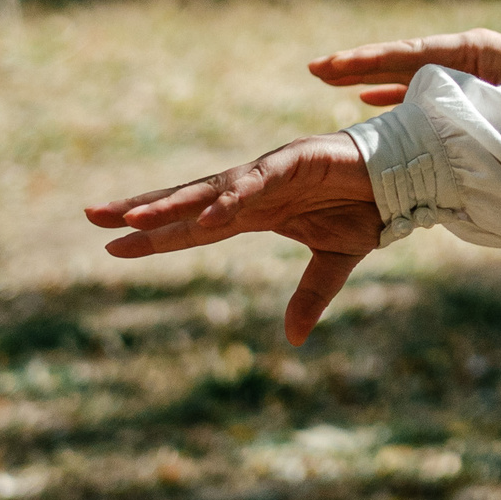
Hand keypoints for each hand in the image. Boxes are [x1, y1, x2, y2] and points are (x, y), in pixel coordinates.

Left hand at [86, 133, 379, 344]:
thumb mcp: (335, 262)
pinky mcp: (296, 160)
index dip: (156, 236)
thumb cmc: (368, 208)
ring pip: (209, 191)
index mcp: (257, 211)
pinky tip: (205, 214)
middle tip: (92, 218)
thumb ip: (310, 296)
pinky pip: (256, 183)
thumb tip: (291, 339)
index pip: (194, 226)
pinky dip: (231, 197)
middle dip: (142, 211)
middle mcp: (254, 189)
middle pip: (187, 202)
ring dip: (171, 205)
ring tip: (131, 219)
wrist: (408, 177)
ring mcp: (271, 173)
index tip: (112, 246)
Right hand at [309, 27, 500, 106]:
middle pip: (397, 60)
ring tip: (327, 81)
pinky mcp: (459, 88)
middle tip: (314, 69)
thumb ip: (485, 108)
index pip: (410, 55)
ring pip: (401, 74)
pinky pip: (416, 89)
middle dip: (356, 65)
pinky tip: (364, 102)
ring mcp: (456, 72)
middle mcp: (458, 58)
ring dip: (366, 78)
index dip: (370, 62)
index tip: (333, 65)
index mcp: (470, 51)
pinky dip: (390, 94)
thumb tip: (443, 125)